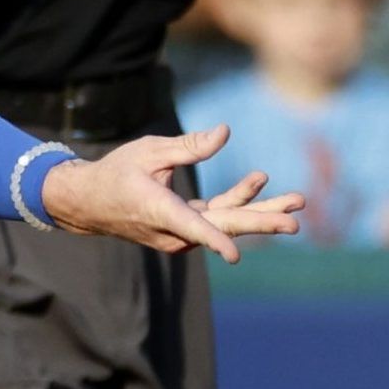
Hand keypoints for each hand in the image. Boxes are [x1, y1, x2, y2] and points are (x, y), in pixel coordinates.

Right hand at [40, 125, 303, 262]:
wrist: (90, 203)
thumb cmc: (117, 172)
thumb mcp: (149, 151)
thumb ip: (189, 146)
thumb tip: (225, 133)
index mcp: (159, 210)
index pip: (191, 228)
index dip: (214, 240)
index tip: (234, 255)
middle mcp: (174, 230)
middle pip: (225, 228)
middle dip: (263, 221)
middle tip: (296, 220)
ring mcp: (181, 234)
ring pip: (227, 224)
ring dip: (261, 211)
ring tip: (297, 201)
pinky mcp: (185, 230)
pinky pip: (217, 218)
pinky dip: (238, 201)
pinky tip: (259, 181)